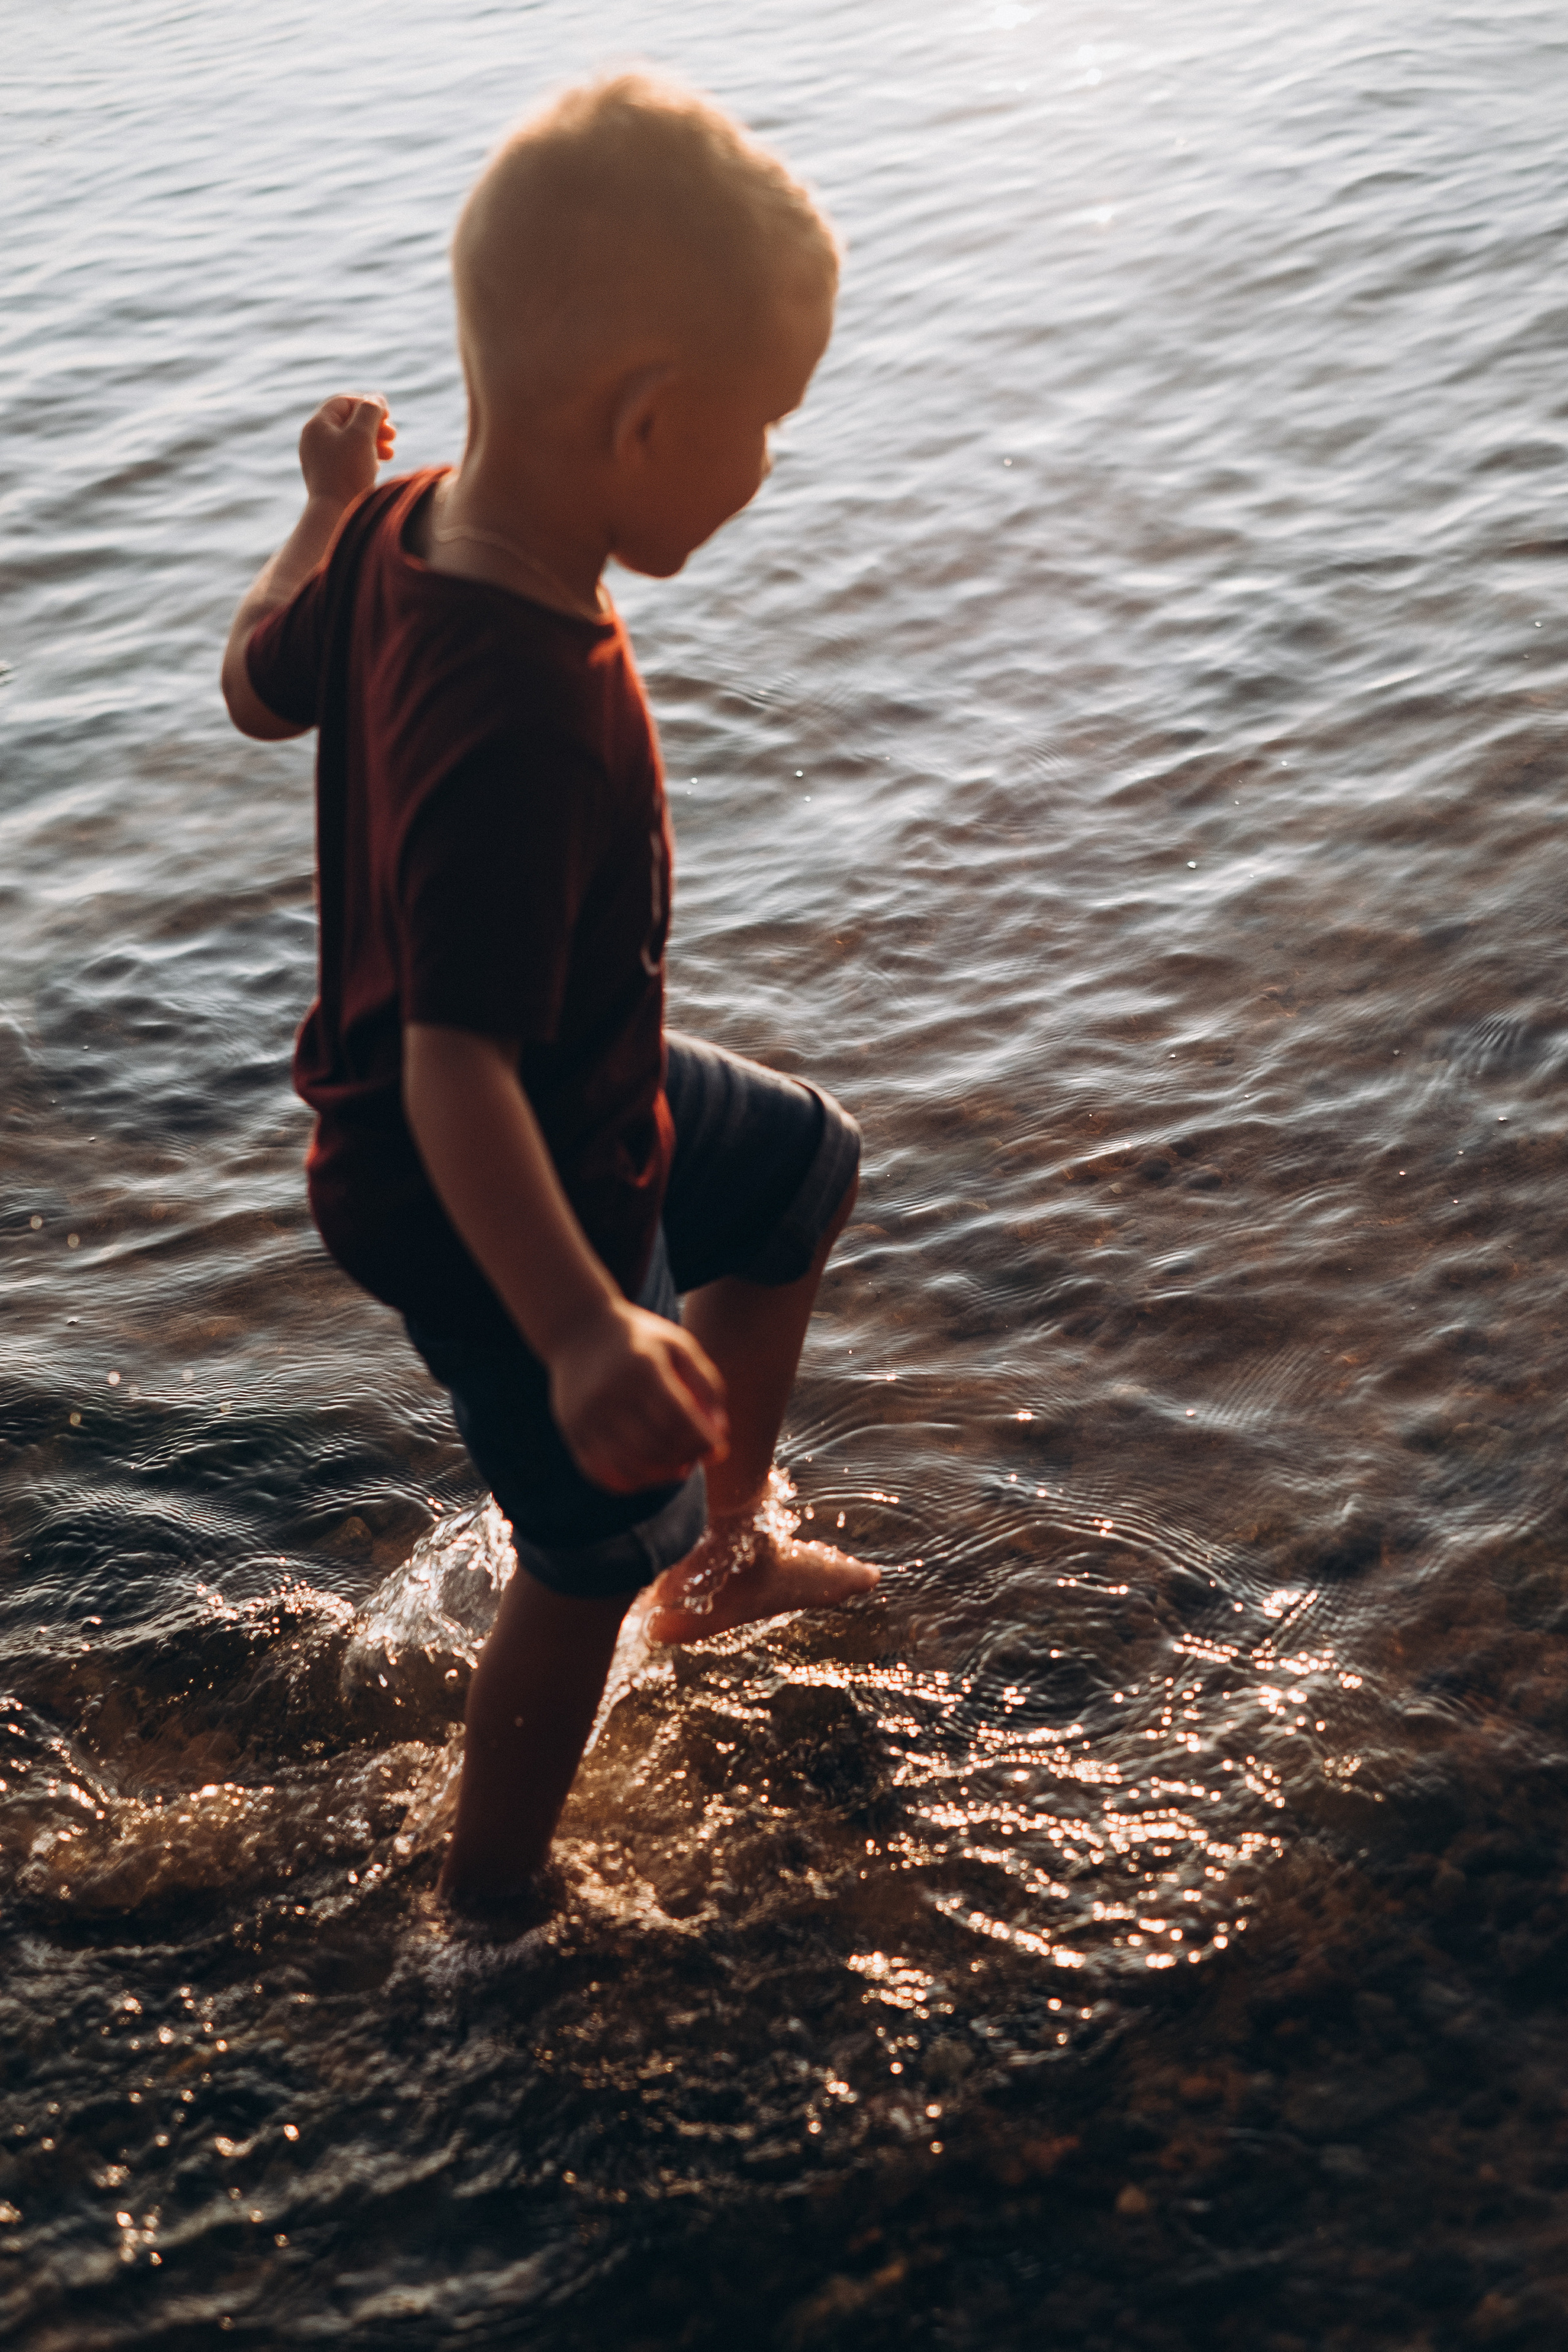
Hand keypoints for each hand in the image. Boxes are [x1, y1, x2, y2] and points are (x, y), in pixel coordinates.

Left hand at [298, 392, 395, 507]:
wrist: (334, 516)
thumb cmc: (348, 474)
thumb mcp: (362, 435)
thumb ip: (370, 411)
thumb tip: (377, 399)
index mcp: (317, 425)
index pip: (345, 402)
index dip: (368, 405)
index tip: (388, 418)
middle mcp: (314, 440)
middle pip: (348, 421)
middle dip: (373, 426)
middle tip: (393, 436)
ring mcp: (319, 460)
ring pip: (350, 441)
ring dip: (373, 443)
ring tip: (390, 454)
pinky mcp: (328, 477)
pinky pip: (348, 459)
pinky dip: (365, 458)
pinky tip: (377, 467)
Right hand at [548, 1300, 728, 1494]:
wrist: (577, 1330)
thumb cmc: (641, 1341)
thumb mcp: (679, 1347)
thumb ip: (707, 1386)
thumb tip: (719, 1433)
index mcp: (642, 1366)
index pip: (678, 1419)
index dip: (703, 1442)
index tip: (718, 1449)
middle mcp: (610, 1392)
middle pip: (656, 1446)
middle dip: (686, 1459)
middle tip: (697, 1457)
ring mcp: (586, 1414)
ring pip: (630, 1466)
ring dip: (662, 1475)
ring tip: (678, 1467)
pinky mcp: (572, 1430)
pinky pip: (602, 1472)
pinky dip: (631, 1481)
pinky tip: (648, 1471)